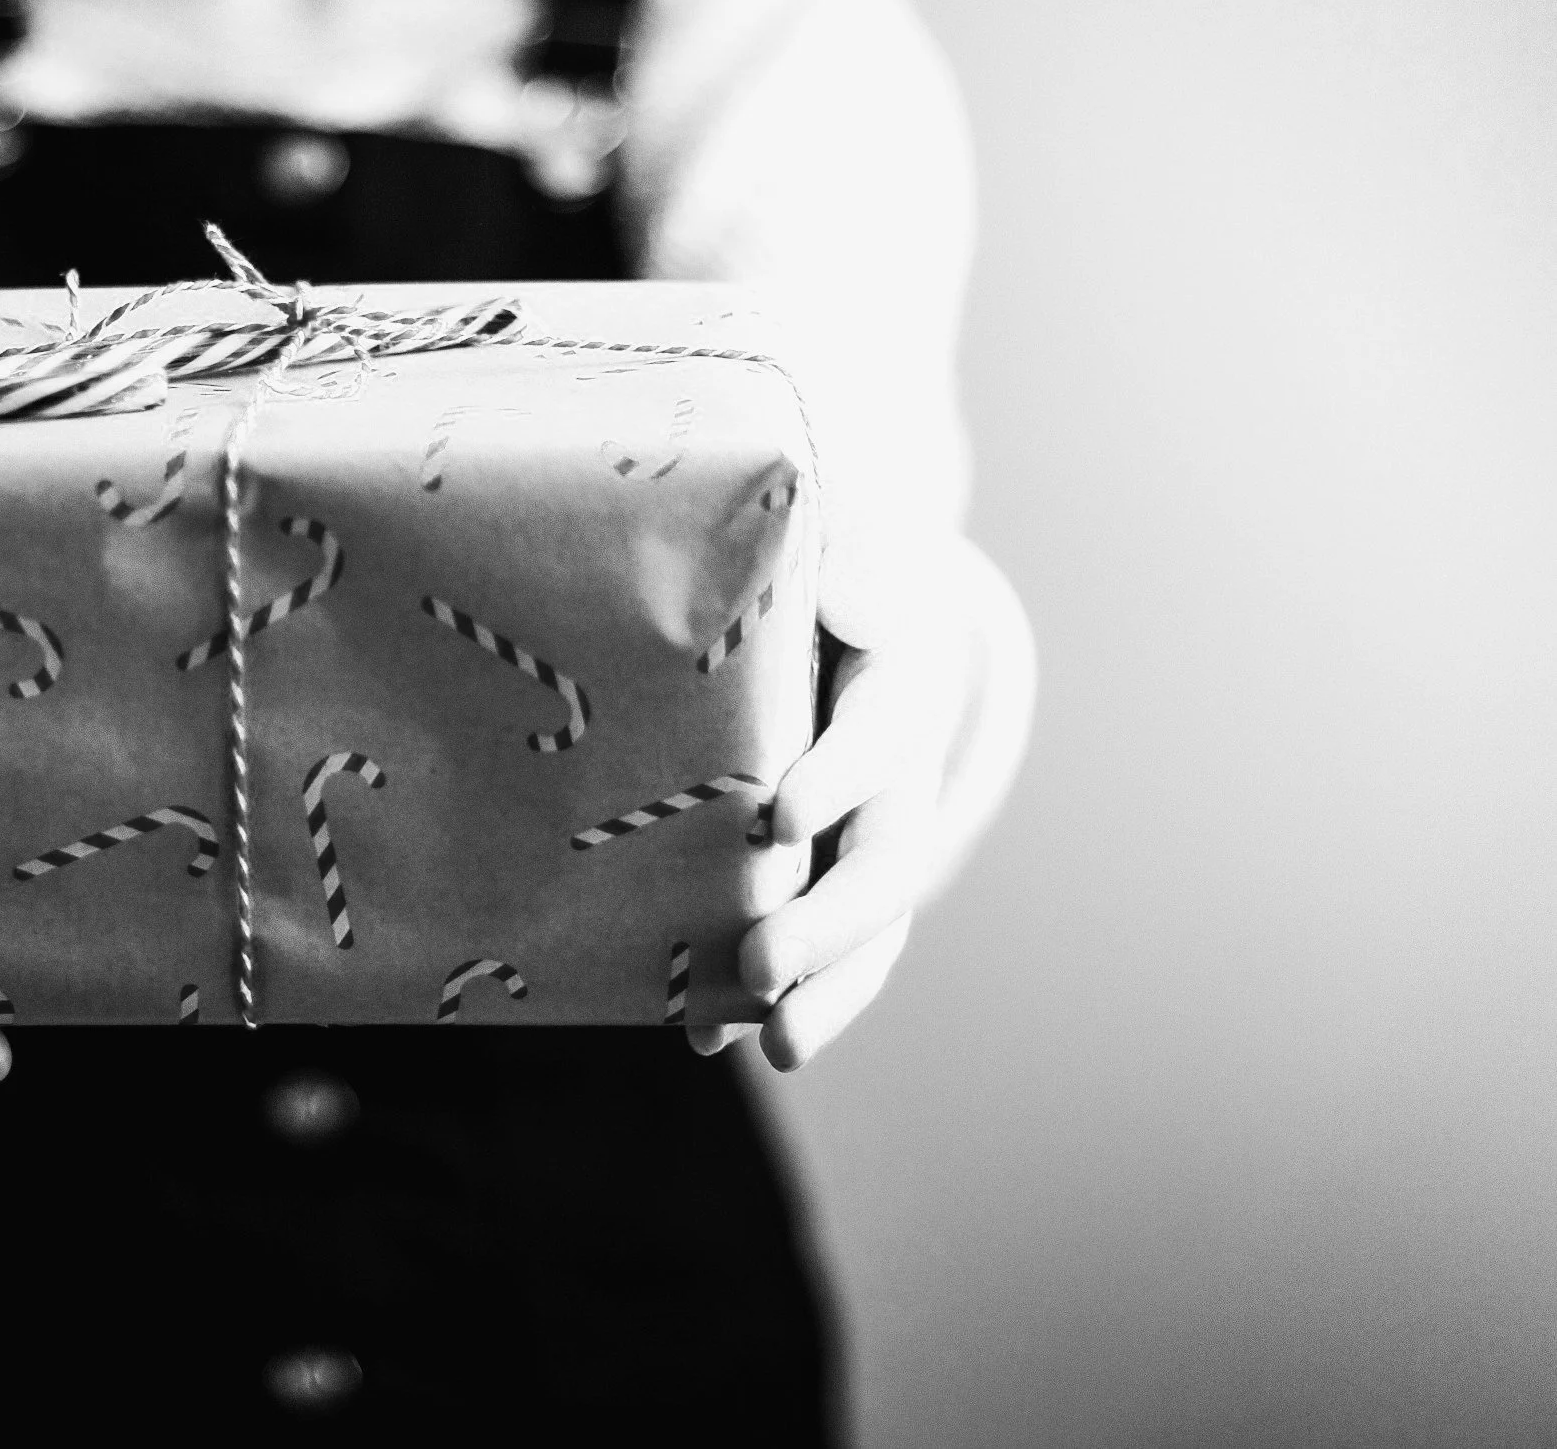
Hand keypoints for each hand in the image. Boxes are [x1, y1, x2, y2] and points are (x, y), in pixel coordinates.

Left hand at [692, 533, 1002, 1071]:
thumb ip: (845, 578)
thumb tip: (850, 599)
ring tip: (775, 1050)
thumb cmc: (822, 584)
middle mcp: (899, 783)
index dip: (835, 777)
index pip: (876, 738)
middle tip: (761, 968)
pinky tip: (710, 1042)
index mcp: (897, 694)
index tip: (781, 817)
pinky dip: (779, 1002)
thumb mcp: (837, 559)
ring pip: (869, 931)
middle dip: (826, 921)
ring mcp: (872, 843)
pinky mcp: (834, 883)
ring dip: (825, 994)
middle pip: (881, 862)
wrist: (853, 617)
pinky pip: (825, 957)